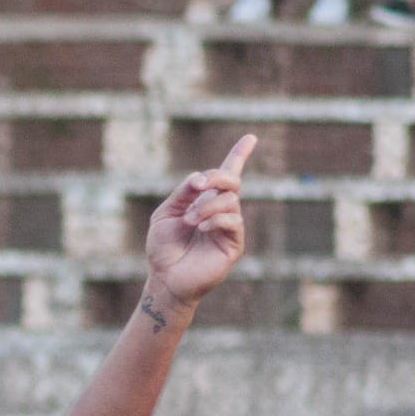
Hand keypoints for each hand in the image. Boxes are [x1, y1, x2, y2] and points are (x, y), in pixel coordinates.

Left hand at [145, 134, 256, 308]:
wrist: (165, 278)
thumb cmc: (163, 248)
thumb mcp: (165, 214)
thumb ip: (182, 194)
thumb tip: (200, 178)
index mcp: (205, 201)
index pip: (226, 174)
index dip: (239, 155)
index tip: (251, 137)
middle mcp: (221, 210)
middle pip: (231, 181)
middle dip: (215, 176)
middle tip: (197, 185)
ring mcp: (229, 226)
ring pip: (230, 200)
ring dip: (206, 206)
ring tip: (189, 221)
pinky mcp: (233, 243)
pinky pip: (233, 220)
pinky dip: (215, 219)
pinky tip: (201, 228)